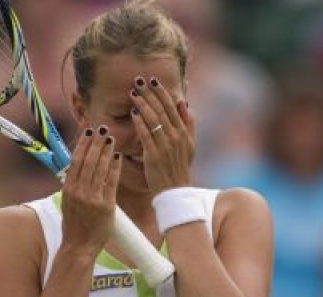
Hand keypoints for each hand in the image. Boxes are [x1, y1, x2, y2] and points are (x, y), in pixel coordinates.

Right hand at [60, 126, 121, 255]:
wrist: (79, 246)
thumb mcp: (68, 202)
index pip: (75, 161)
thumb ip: (73, 184)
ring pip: (100, 169)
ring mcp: (92, 199)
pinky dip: (115, 168)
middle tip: (102, 129)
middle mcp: (79, 192)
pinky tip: (118, 156)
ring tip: (111, 138)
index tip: (88, 132)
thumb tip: (76, 166)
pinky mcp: (106, 206)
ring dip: (106, 151)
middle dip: (96, 143)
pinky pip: (111, 182)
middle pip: (88, 161)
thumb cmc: (74, 225)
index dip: (83, 144)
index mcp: (68, 189)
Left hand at [130, 76, 194, 193]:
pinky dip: (139, 123)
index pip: (171, 106)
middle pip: (161, 109)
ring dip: (142, 104)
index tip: (151, 80)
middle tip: (137, 81)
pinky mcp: (154, 155)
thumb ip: (189, 123)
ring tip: (132, 93)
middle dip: (149, 93)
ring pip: (153, 120)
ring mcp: (165, 146)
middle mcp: (176, 136)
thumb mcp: (190, 144)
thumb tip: (184, 103)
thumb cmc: (180, 167)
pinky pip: (146, 135)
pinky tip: (132, 113)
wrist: (175, 191)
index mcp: (183, 132)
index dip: (161, 92)